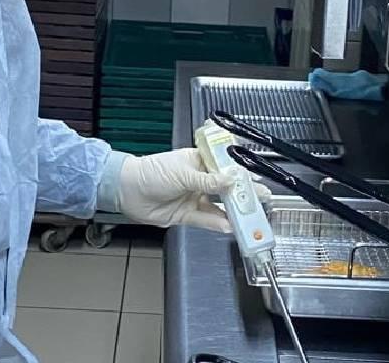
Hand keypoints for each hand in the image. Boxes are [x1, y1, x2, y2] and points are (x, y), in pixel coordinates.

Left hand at [113, 149, 269, 233]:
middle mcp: (198, 180)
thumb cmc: (151, 173)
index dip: (240, 173)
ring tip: (250, 217)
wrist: (127, 191)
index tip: (256, 178)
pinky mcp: (186, 215)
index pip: (224, 166)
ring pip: (218, 206)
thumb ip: (208, 181)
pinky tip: (230, 226)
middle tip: (262, 198)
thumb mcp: (183, 173)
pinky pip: (206, 220)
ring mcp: (193, 198)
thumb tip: (231, 180)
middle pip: (225, 187)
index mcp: (197, 162)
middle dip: (243, 193)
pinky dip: (218, 224)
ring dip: (233, 211)